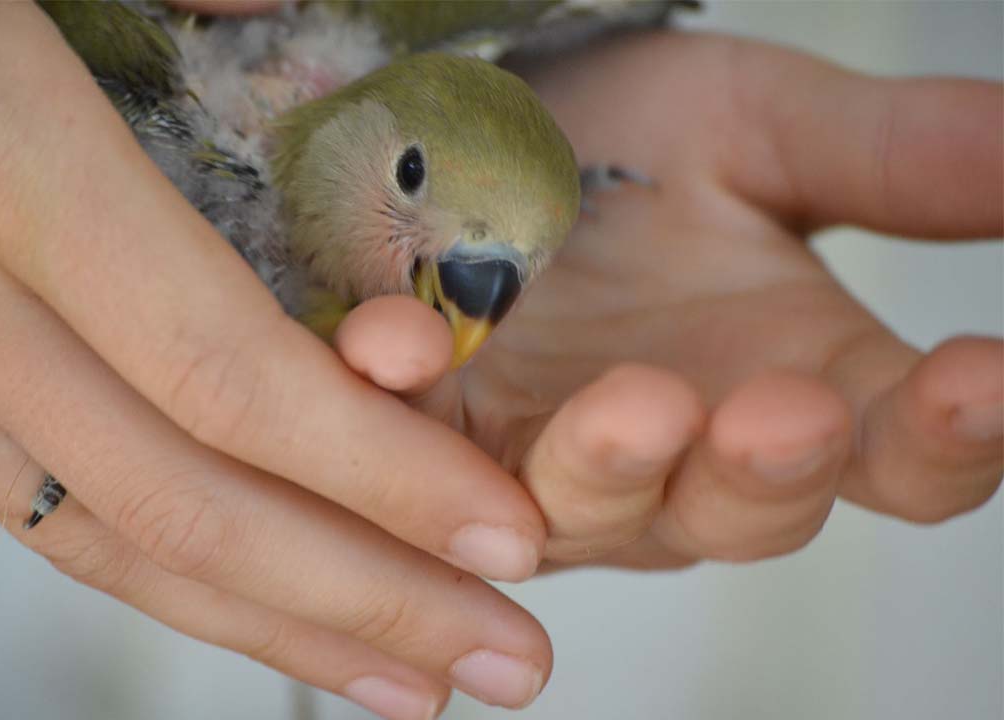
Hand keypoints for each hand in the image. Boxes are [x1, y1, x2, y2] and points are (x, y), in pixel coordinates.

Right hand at [0, 4, 559, 714]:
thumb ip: (178, 5)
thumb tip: (295, 30)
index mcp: (2, 161)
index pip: (226, 373)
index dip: (379, 474)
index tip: (506, 539)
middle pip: (181, 498)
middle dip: (358, 600)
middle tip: (507, 667)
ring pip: (98, 535)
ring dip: (264, 623)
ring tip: (397, 683)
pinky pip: (28, 497)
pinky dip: (151, 569)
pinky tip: (244, 601)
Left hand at [336, 32, 1002, 569]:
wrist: (489, 120)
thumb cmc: (635, 144)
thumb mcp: (759, 131)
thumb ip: (890, 159)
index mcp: (793, 388)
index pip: (898, 454)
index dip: (948, 435)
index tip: (983, 376)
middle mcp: (678, 452)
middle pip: (741, 513)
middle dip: (765, 472)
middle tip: (792, 412)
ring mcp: (548, 460)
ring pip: (585, 512)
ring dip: (608, 473)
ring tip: (636, 412)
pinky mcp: (432, 434)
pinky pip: (413, 452)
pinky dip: (404, 400)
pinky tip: (400, 346)